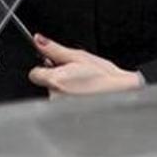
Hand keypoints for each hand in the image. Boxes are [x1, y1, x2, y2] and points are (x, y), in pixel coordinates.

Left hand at [27, 34, 143, 97]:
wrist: (122, 94)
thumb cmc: (104, 77)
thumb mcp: (79, 56)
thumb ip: (54, 49)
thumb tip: (38, 40)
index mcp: (55, 80)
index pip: (34, 73)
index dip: (44, 67)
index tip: (55, 66)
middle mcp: (55, 97)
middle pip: (45, 84)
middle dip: (56, 78)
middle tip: (75, 75)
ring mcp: (61, 108)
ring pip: (53, 94)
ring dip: (63, 90)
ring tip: (82, 86)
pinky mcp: (67, 116)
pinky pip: (61, 105)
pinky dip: (69, 100)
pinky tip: (83, 96)